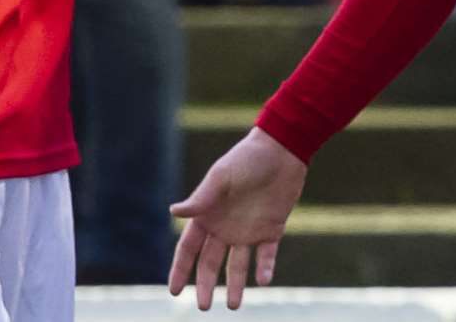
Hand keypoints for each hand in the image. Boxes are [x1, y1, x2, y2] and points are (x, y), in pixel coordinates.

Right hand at [170, 128, 306, 310]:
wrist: (282, 150)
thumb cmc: (247, 159)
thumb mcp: (222, 178)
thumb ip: (201, 199)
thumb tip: (173, 212)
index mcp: (208, 215)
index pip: (189, 248)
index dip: (180, 269)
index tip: (174, 291)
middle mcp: (225, 227)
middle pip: (210, 263)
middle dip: (205, 285)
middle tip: (203, 307)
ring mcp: (248, 230)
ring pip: (237, 265)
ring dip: (235, 285)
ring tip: (233, 305)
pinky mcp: (271, 229)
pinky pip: (266, 255)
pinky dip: (265, 268)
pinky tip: (263, 280)